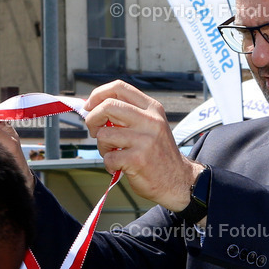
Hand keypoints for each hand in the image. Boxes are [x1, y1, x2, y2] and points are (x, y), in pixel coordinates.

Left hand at [83, 81, 202, 211]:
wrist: (178, 180)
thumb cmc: (157, 154)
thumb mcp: (150, 126)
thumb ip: (128, 114)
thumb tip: (92, 107)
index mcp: (152, 108)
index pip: (119, 88)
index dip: (98, 94)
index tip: (89, 106)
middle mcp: (150, 121)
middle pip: (108, 106)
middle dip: (92, 119)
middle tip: (95, 131)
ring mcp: (145, 140)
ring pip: (104, 134)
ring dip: (102, 147)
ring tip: (113, 154)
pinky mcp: (138, 159)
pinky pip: (109, 158)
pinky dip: (109, 165)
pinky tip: (119, 167)